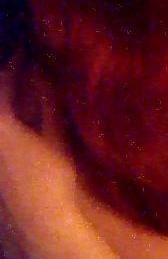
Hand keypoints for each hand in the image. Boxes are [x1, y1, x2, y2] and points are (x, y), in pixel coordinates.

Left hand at [0, 73, 117, 258]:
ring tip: (23, 90)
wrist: (38, 220)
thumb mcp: (56, 138)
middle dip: (8, 83)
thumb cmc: (50, 177)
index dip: (13, 68)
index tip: (25, 54)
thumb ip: (50, 107)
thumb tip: (49, 78)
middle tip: (22, 68)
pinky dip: (8, 118)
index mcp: (2, 128)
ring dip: (8, 101)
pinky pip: (0, 133)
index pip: (3, 88)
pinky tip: (21, 120)